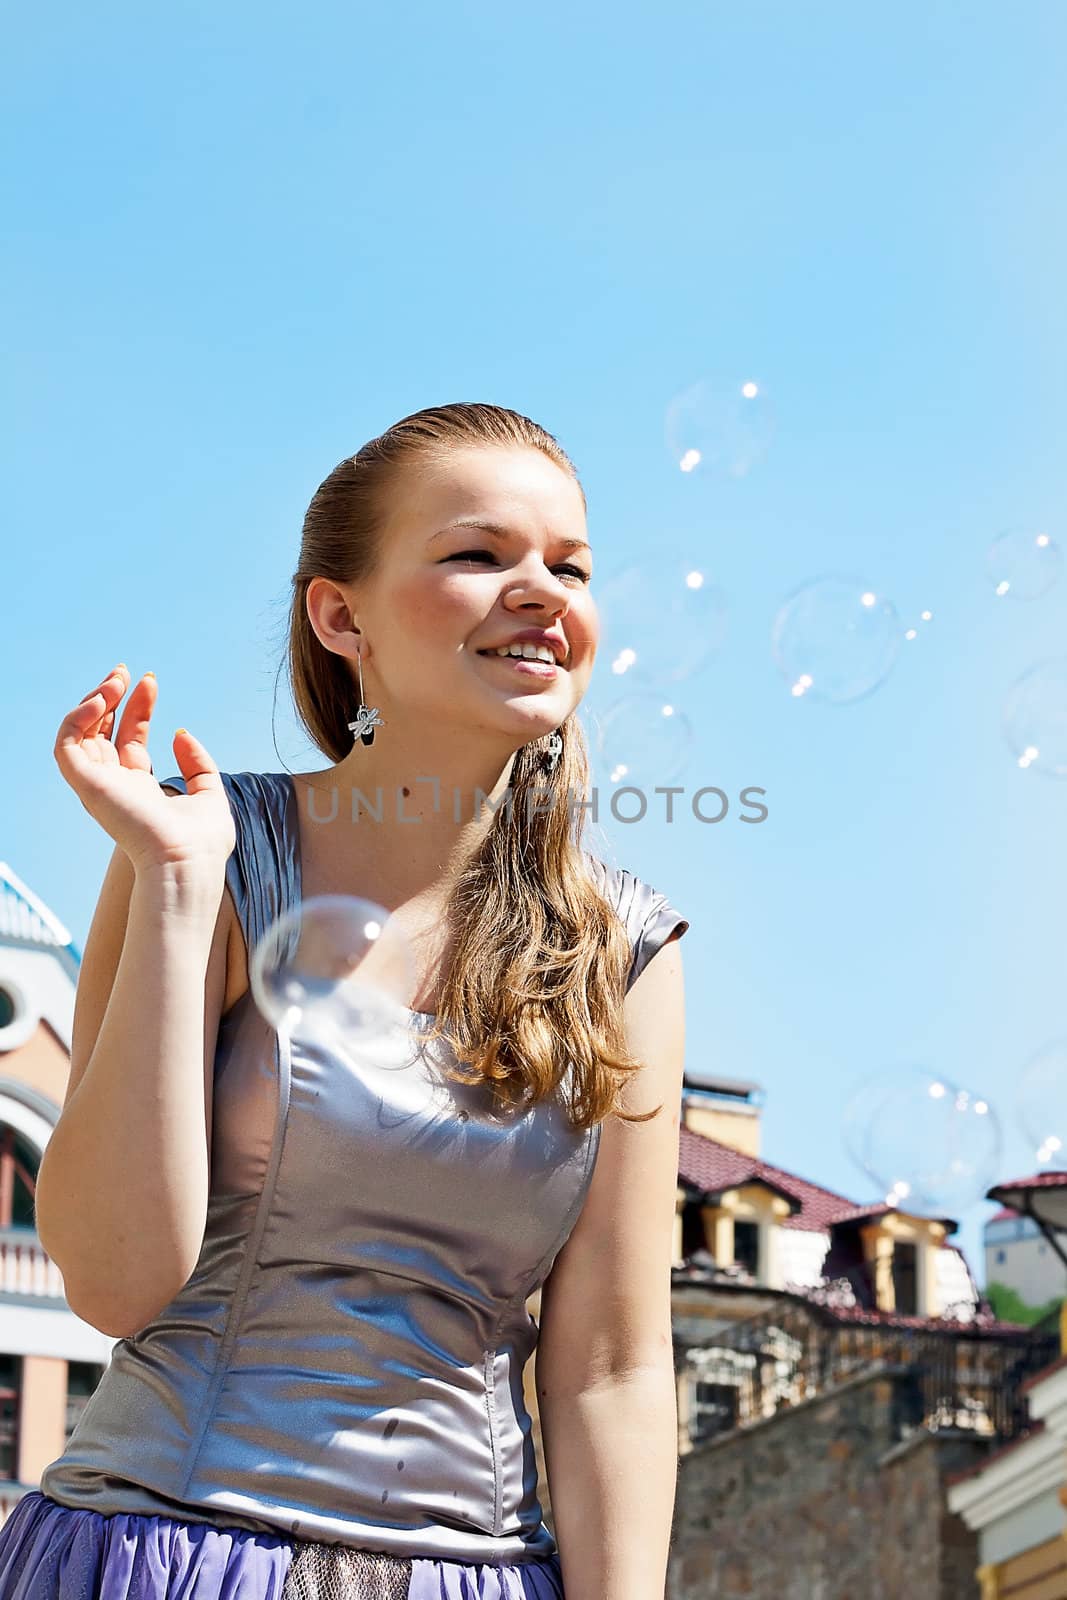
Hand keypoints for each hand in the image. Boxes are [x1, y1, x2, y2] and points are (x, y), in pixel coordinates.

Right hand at [53, 665, 235, 875]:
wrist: (187, 862)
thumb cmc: (201, 842)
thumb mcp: (209, 793)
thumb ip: (198, 764)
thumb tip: (180, 733)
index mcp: (141, 790)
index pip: (131, 740)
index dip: (137, 709)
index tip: (150, 681)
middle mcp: (116, 786)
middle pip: (105, 732)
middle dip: (112, 698)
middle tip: (126, 671)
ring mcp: (99, 785)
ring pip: (81, 734)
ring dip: (95, 702)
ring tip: (117, 679)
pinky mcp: (86, 785)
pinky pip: (67, 745)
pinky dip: (77, 719)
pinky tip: (101, 701)